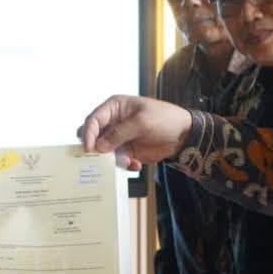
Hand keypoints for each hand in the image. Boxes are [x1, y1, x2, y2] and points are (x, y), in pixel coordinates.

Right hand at [77, 95, 192, 171]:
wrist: (183, 135)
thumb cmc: (164, 119)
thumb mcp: (142, 122)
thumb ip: (119, 133)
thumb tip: (99, 146)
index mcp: (114, 108)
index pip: (93, 120)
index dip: (88, 134)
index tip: (90, 149)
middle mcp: (113, 123)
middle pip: (93, 136)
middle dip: (95, 149)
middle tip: (100, 159)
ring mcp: (119, 138)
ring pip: (103, 152)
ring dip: (112, 160)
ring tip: (127, 162)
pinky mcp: (127, 151)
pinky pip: (117, 161)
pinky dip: (124, 164)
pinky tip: (136, 165)